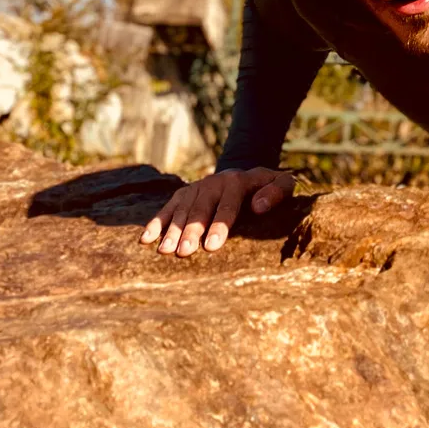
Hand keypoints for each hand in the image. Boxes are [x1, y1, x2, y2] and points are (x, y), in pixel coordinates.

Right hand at [140, 167, 296, 256]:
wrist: (247, 174)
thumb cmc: (269, 188)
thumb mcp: (283, 184)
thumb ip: (276, 192)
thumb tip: (259, 207)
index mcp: (238, 181)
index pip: (228, 204)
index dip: (219, 225)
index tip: (211, 246)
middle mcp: (214, 182)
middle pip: (201, 208)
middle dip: (192, 231)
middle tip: (184, 253)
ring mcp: (197, 187)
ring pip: (183, 210)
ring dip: (172, 230)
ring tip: (165, 251)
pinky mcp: (185, 194)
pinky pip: (168, 207)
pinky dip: (156, 222)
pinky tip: (145, 240)